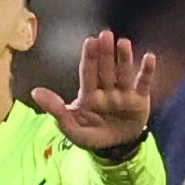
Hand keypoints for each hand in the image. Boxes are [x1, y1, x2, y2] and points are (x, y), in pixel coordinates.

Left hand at [33, 29, 156, 155]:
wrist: (115, 149)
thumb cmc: (91, 136)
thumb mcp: (71, 127)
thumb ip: (55, 110)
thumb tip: (35, 92)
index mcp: (89, 95)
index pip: (88, 73)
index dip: (89, 58)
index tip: (90, 41)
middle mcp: (106, 90)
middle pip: (106, 69)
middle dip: (105, 53)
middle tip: (105, 34)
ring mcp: (123, 94)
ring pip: (123, 73)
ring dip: (124, 58)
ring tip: (124, 43)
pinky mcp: (139, 100)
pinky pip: (143, 84)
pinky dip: (147, 71)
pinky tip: (149, 57)